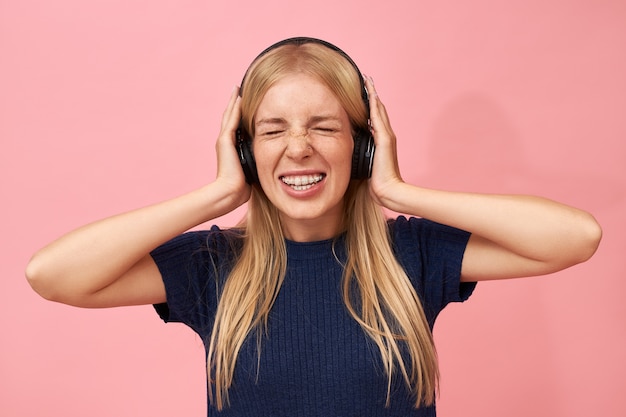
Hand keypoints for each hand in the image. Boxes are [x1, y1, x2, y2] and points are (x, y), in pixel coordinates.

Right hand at [214, 86, 250, 207]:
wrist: (230, 191)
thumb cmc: (241, 186)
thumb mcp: (252, 169)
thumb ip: (257, 161)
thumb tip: (272, 162)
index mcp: (232, 147)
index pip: (236, 126)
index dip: (239, 114)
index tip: (244, 103)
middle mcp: (226, 141)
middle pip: (230, 117)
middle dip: (235, 104)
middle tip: (237, 90)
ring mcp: (224, 140)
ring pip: (229, 115)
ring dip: (233, 102)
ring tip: (236, 89)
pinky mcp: (225, 140)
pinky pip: (231, 120)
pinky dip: (234, 108)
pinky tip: (238, 97)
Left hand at [365, 76, 404, 208]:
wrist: (388, 190)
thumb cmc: (377, 181)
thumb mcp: (365, 164)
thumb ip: (361, 155)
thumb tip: (349, 152)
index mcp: (381, 141)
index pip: (375, 118)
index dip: (370, 105)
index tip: (363, 92)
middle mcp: (386, 136)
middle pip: (379, 110)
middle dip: (372, 95)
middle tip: (366, 80)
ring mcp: (387, 137)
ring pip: (379, 110)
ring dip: (373, 96)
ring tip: (368, 82)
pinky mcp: (385, 140)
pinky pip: (378, 118)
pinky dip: (375, 106)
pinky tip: (370, 96)